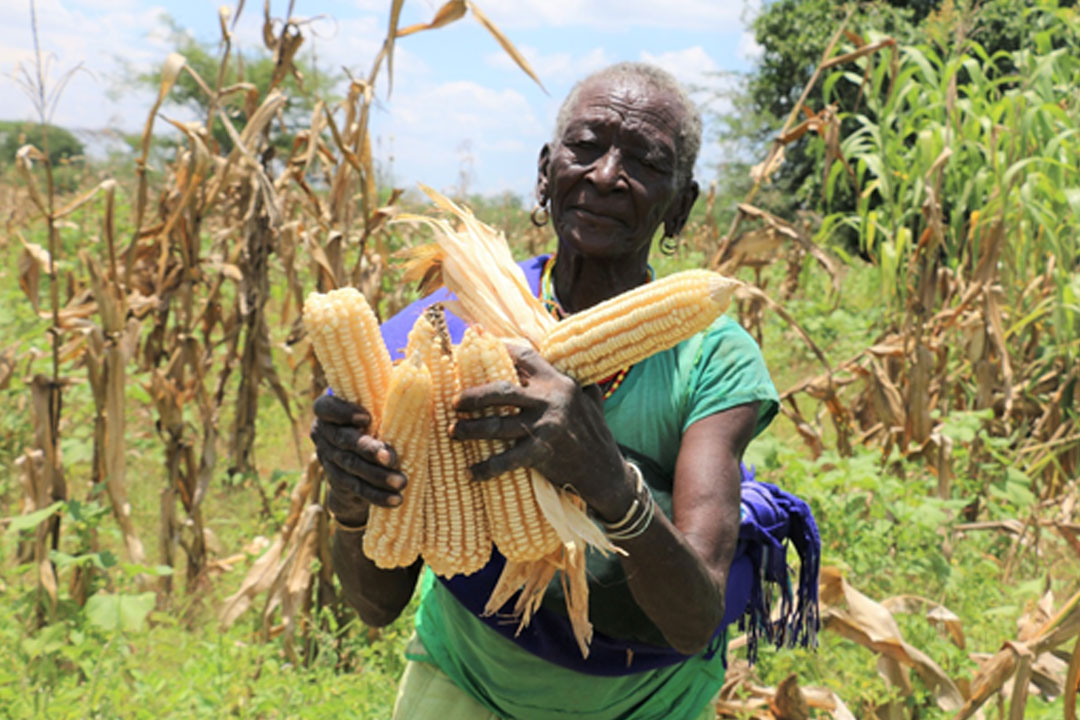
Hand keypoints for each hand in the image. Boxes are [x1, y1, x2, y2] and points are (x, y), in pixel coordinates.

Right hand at [310, 393, 405, 519]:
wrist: (359, 454)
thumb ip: (388, 388)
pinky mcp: (339, 480)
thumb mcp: (377, 400)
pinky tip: (395, 500)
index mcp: (330, 409)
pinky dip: (377, 495)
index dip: (342, 412)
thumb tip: (417, 366)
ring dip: (377, 477)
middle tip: (391, 458)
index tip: (367, 417)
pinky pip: (357, 488)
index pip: (326, 408)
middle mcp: (324, 433)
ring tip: (400, 482)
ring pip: (351, 468)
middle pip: (343, 441)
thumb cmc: (376, 415)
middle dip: (368, 450)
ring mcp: (328, 458)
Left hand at [451, 344, 634, 520]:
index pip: (525, 357)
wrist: (605, 470)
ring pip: (497, 424)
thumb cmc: (594, 433)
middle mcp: (550, 399)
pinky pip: (506, 460)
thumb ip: (575, 382)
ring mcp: (545, 426)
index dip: (498, 350)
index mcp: (559, 382)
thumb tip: (566, 361)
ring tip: (454, 432)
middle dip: (472, 396)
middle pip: (500, 391)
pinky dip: (486, 468)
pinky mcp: (542, 452)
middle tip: (454, 403)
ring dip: (470, 430)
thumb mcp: (589, 400)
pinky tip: (471, 472)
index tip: (476, 347)